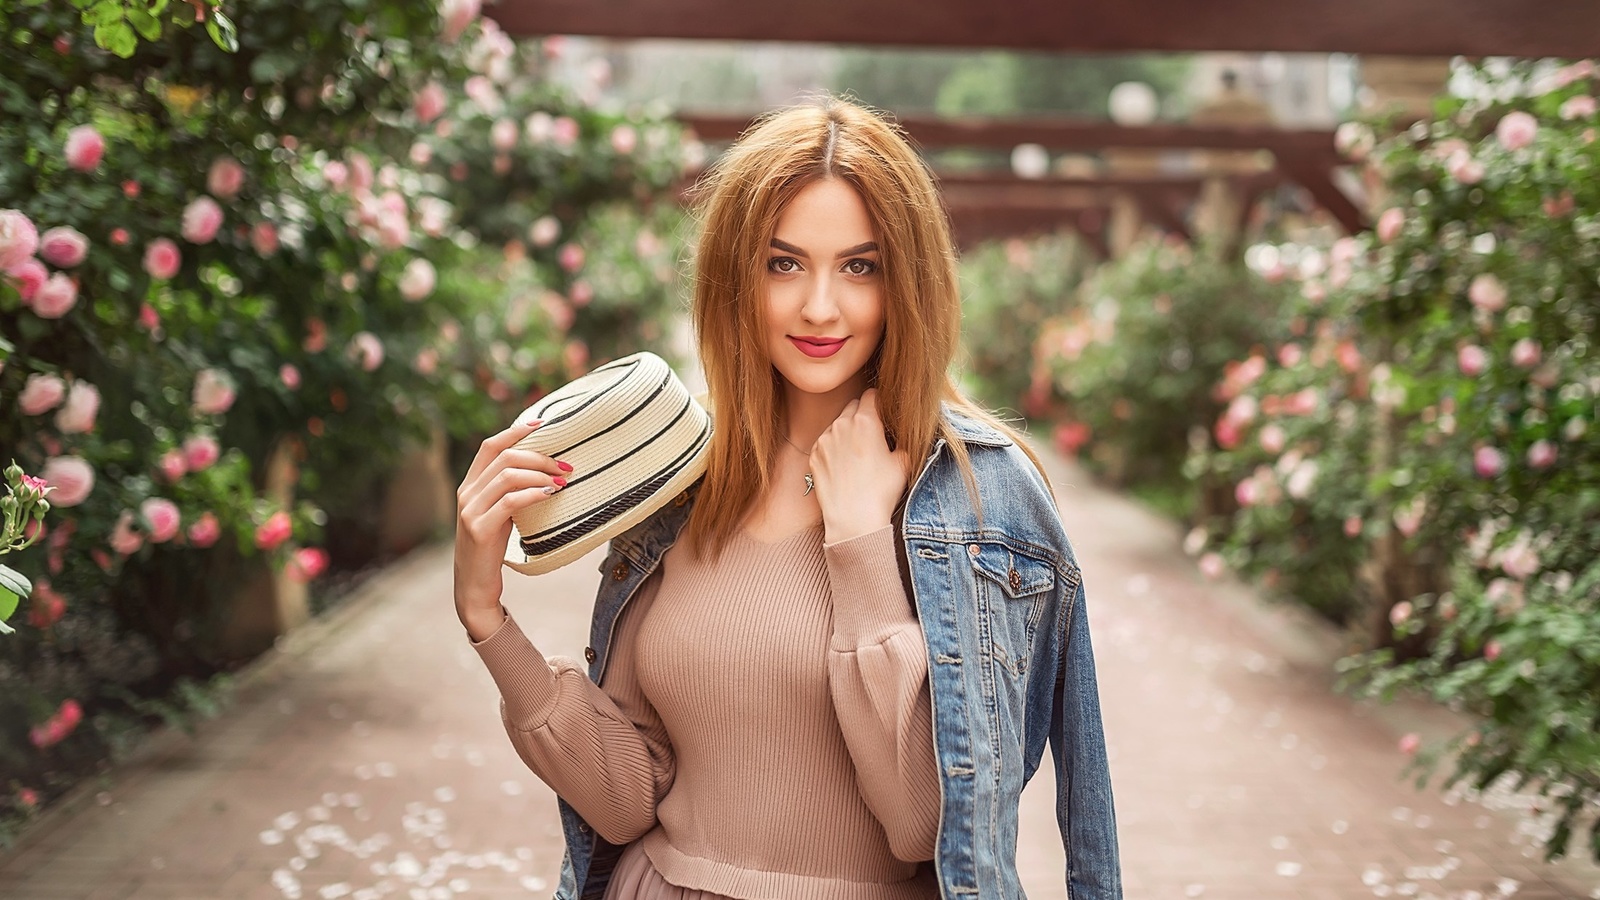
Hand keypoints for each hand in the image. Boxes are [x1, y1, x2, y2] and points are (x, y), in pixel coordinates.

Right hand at [453, 417, 570, 639]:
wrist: (475, 587)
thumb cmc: (493, 549)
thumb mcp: (500, 514)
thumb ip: (511, 491)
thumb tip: (545, 469)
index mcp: (470, 485)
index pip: (490, 445)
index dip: (516, 431)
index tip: (544, 424)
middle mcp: (466, 493)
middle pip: (504, 456)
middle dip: (539, 456)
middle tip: (566, 466)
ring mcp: (469, 511)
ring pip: (507, 475)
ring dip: (540, 473)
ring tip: (562, 481)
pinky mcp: (478, 529)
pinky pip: (509, 502)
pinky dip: (532, 493)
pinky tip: (549, 494)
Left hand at [810, 389, 911, 543]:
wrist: (853, 520)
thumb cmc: (881, 492)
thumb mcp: (904, 462)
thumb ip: (905, 438)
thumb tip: (906, 430)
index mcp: (865, 421)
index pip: (872, 395)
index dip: (881, 402)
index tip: (885, 414)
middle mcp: (841, 425)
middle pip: (853, 406)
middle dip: (864, 415)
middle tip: (874, 435)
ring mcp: (824, 440)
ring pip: (838, 423)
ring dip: (848, 431)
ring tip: (860, 454)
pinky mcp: (814, 455)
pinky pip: (826, 441)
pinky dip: (835, 446)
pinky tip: (845, 464)